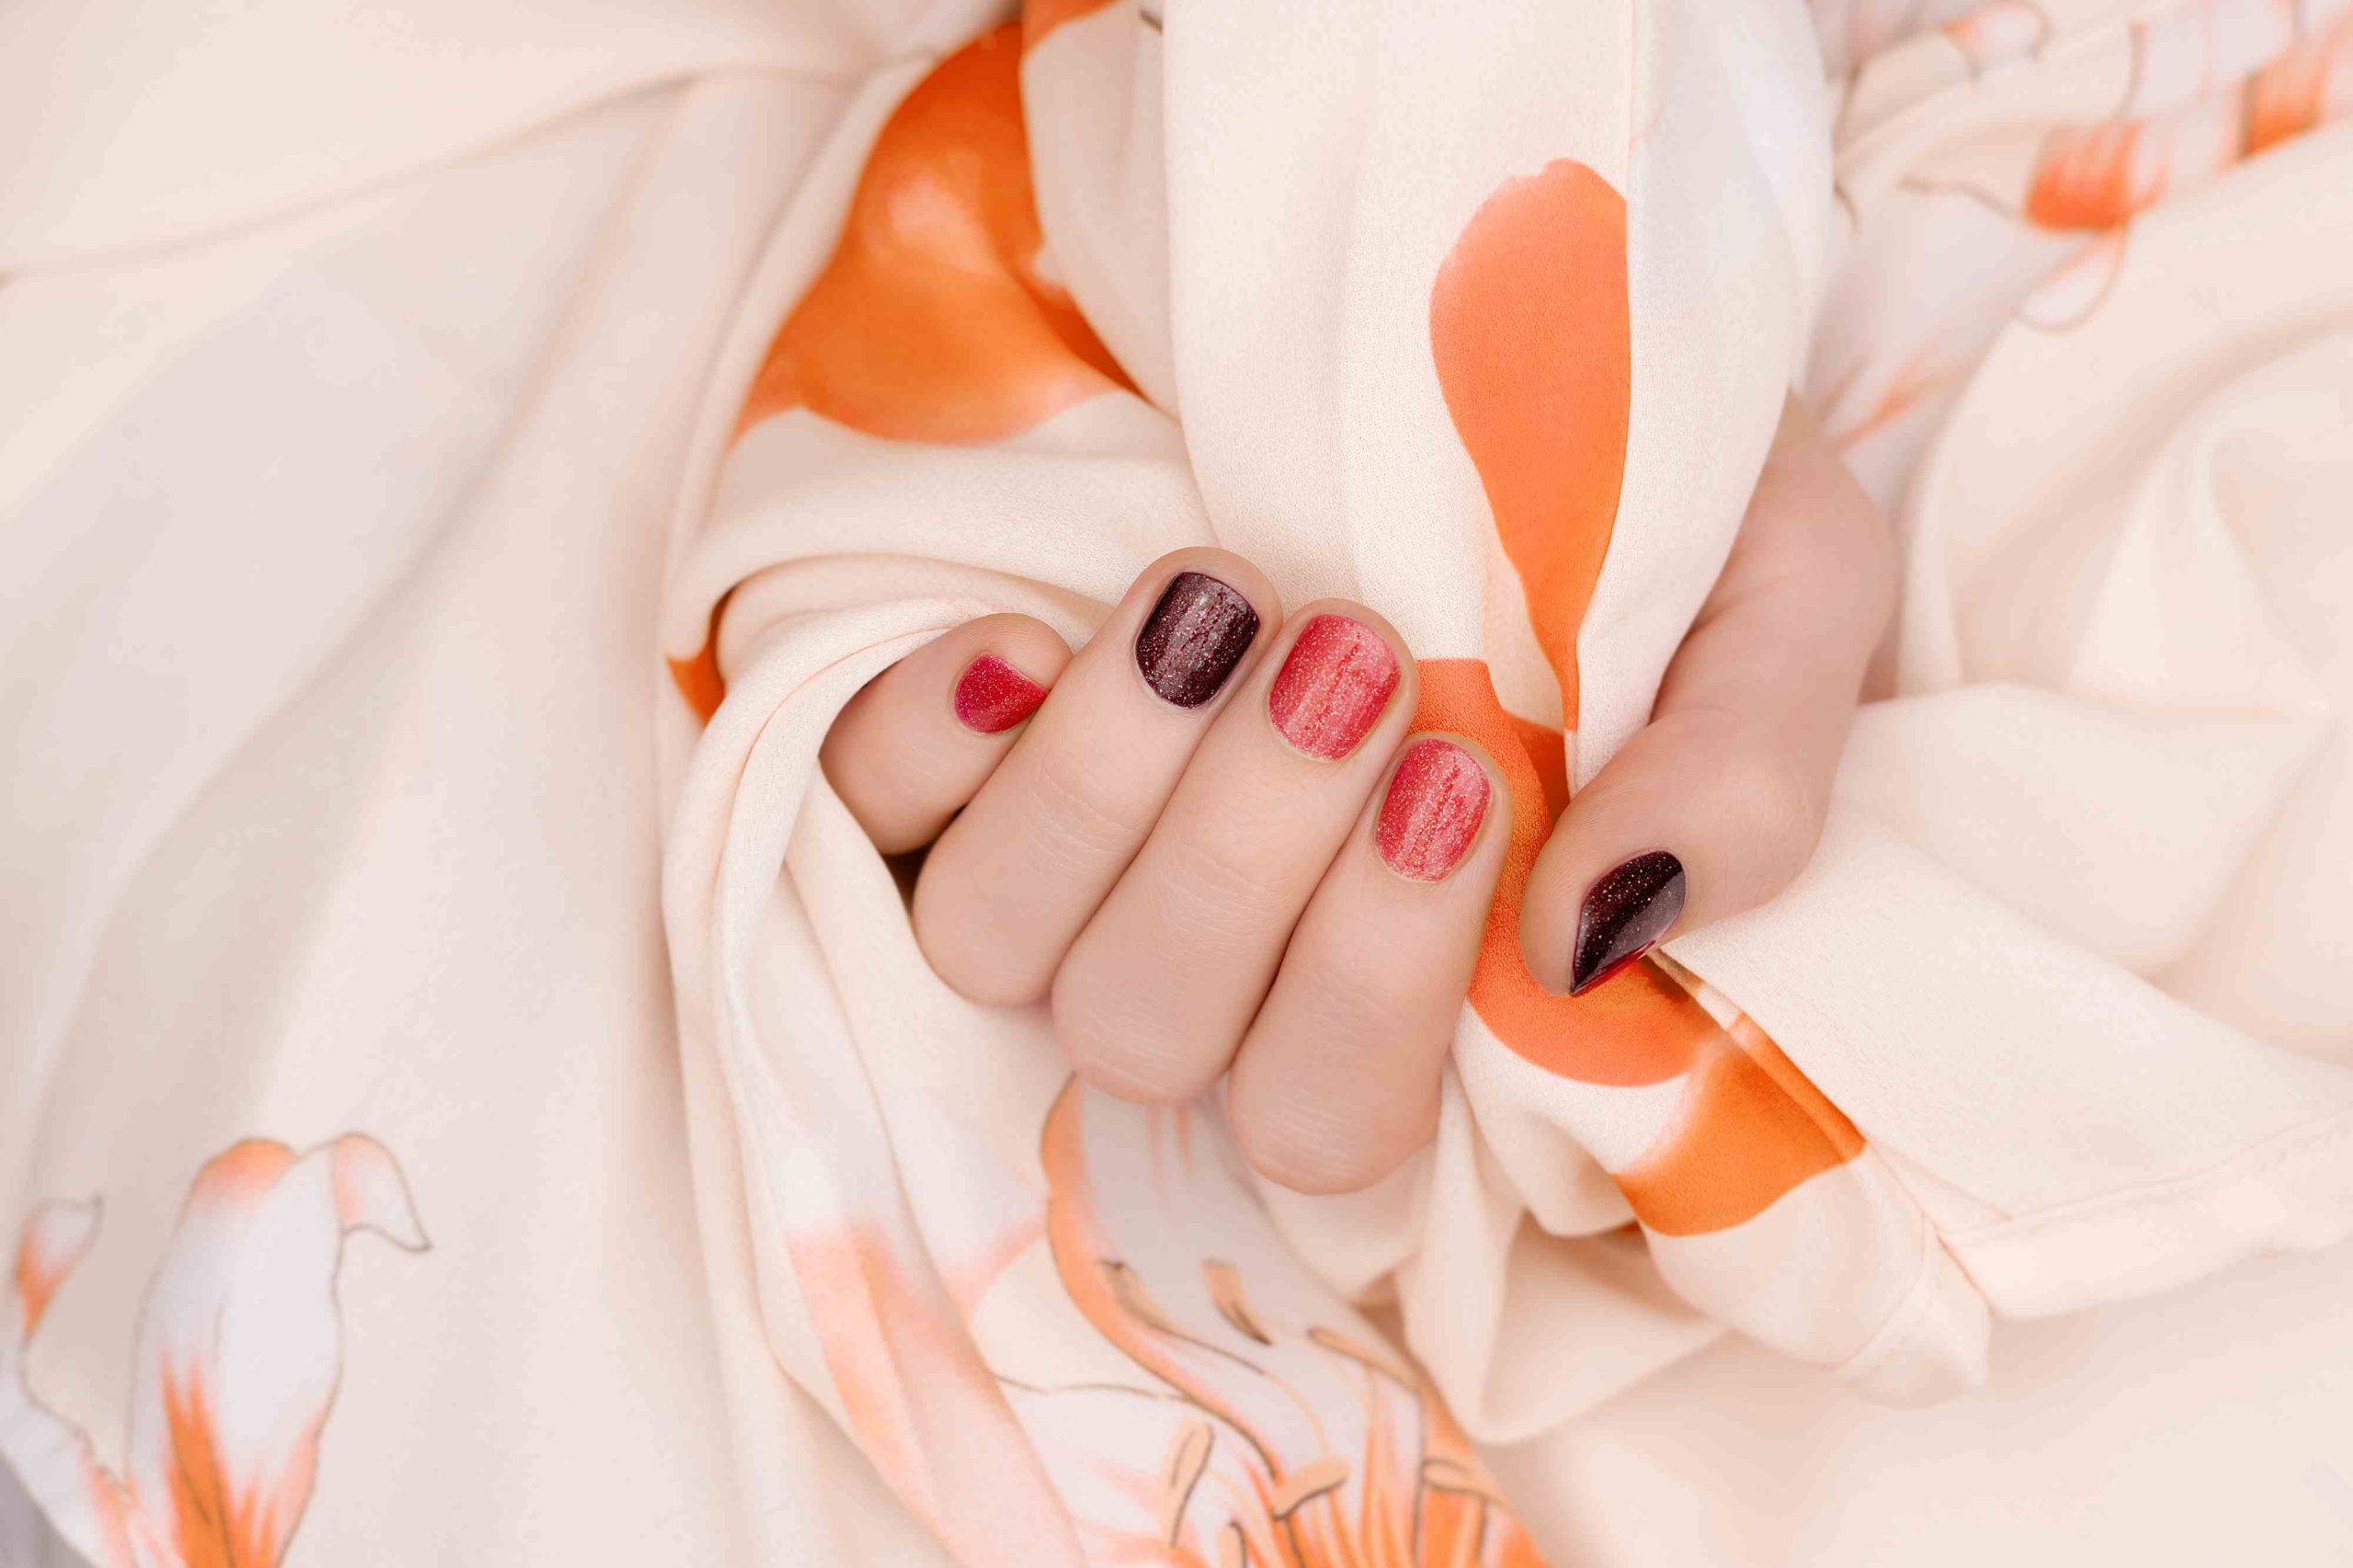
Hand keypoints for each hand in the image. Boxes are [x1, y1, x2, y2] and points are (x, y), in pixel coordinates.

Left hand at [820, 400, 1891, 1193]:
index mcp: (1411, 977)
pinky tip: (1023, 631)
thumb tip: (1585, 940)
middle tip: (1353, 651)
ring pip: (995, 942)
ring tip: (1216, 604)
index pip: (1331, 1118)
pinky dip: (925, 735)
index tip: (1454, 770)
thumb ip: (1741, 788)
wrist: (1511, 314)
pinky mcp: (954, 732)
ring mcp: (1068, 846)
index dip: (1367, 989)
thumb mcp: (1779, 603)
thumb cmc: (1655, 493)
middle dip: (1242, 855)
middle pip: (1146, 1033)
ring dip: (1099, 786)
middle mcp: (1216, 945)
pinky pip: (858, 800)